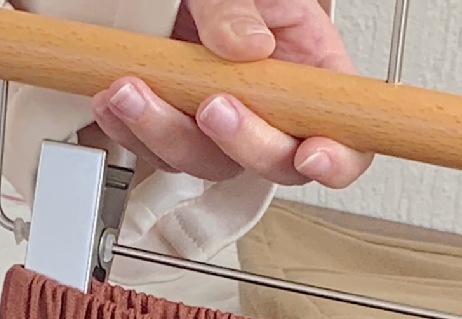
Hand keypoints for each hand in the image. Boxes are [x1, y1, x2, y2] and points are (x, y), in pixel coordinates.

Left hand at [87, 0, 371, 188]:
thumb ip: (239, 4)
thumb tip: (244, 45)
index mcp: (311, 69)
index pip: (347, 136)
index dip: (337, 159)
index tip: (312, 155)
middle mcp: (271, 105)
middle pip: (274, 162)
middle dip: (241, 144)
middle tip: (211, 109)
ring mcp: (224, 119)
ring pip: (209, 161)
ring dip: (168, 135)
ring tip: (132, 92)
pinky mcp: (177, 121)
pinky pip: (160, 147)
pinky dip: (134, 128)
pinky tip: (115, 100)